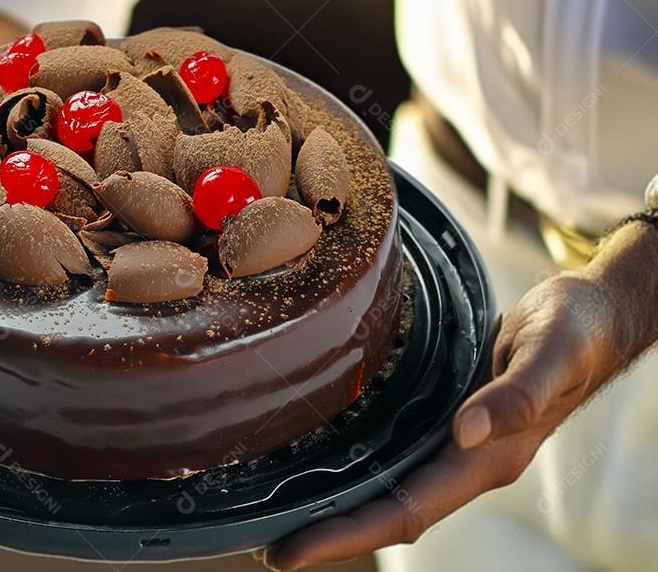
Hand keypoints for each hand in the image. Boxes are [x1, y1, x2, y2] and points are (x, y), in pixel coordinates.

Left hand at [258, 270, 626, 569]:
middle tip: (271, 551)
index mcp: (488, 459)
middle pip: (388, 511)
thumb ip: (516, 395)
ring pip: (388, 487)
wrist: (592, 315)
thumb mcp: (551, 353)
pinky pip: (395, 453)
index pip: (406, 512)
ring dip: (339, 508)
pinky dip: (357, 467)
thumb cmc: (577, 331)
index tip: (293, 553)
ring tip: (282, 517)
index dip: (347, 535)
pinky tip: (326, 463)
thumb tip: (466, 431)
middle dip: (330, 534)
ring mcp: (455, 442)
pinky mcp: (445, 416)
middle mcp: (466, 460)